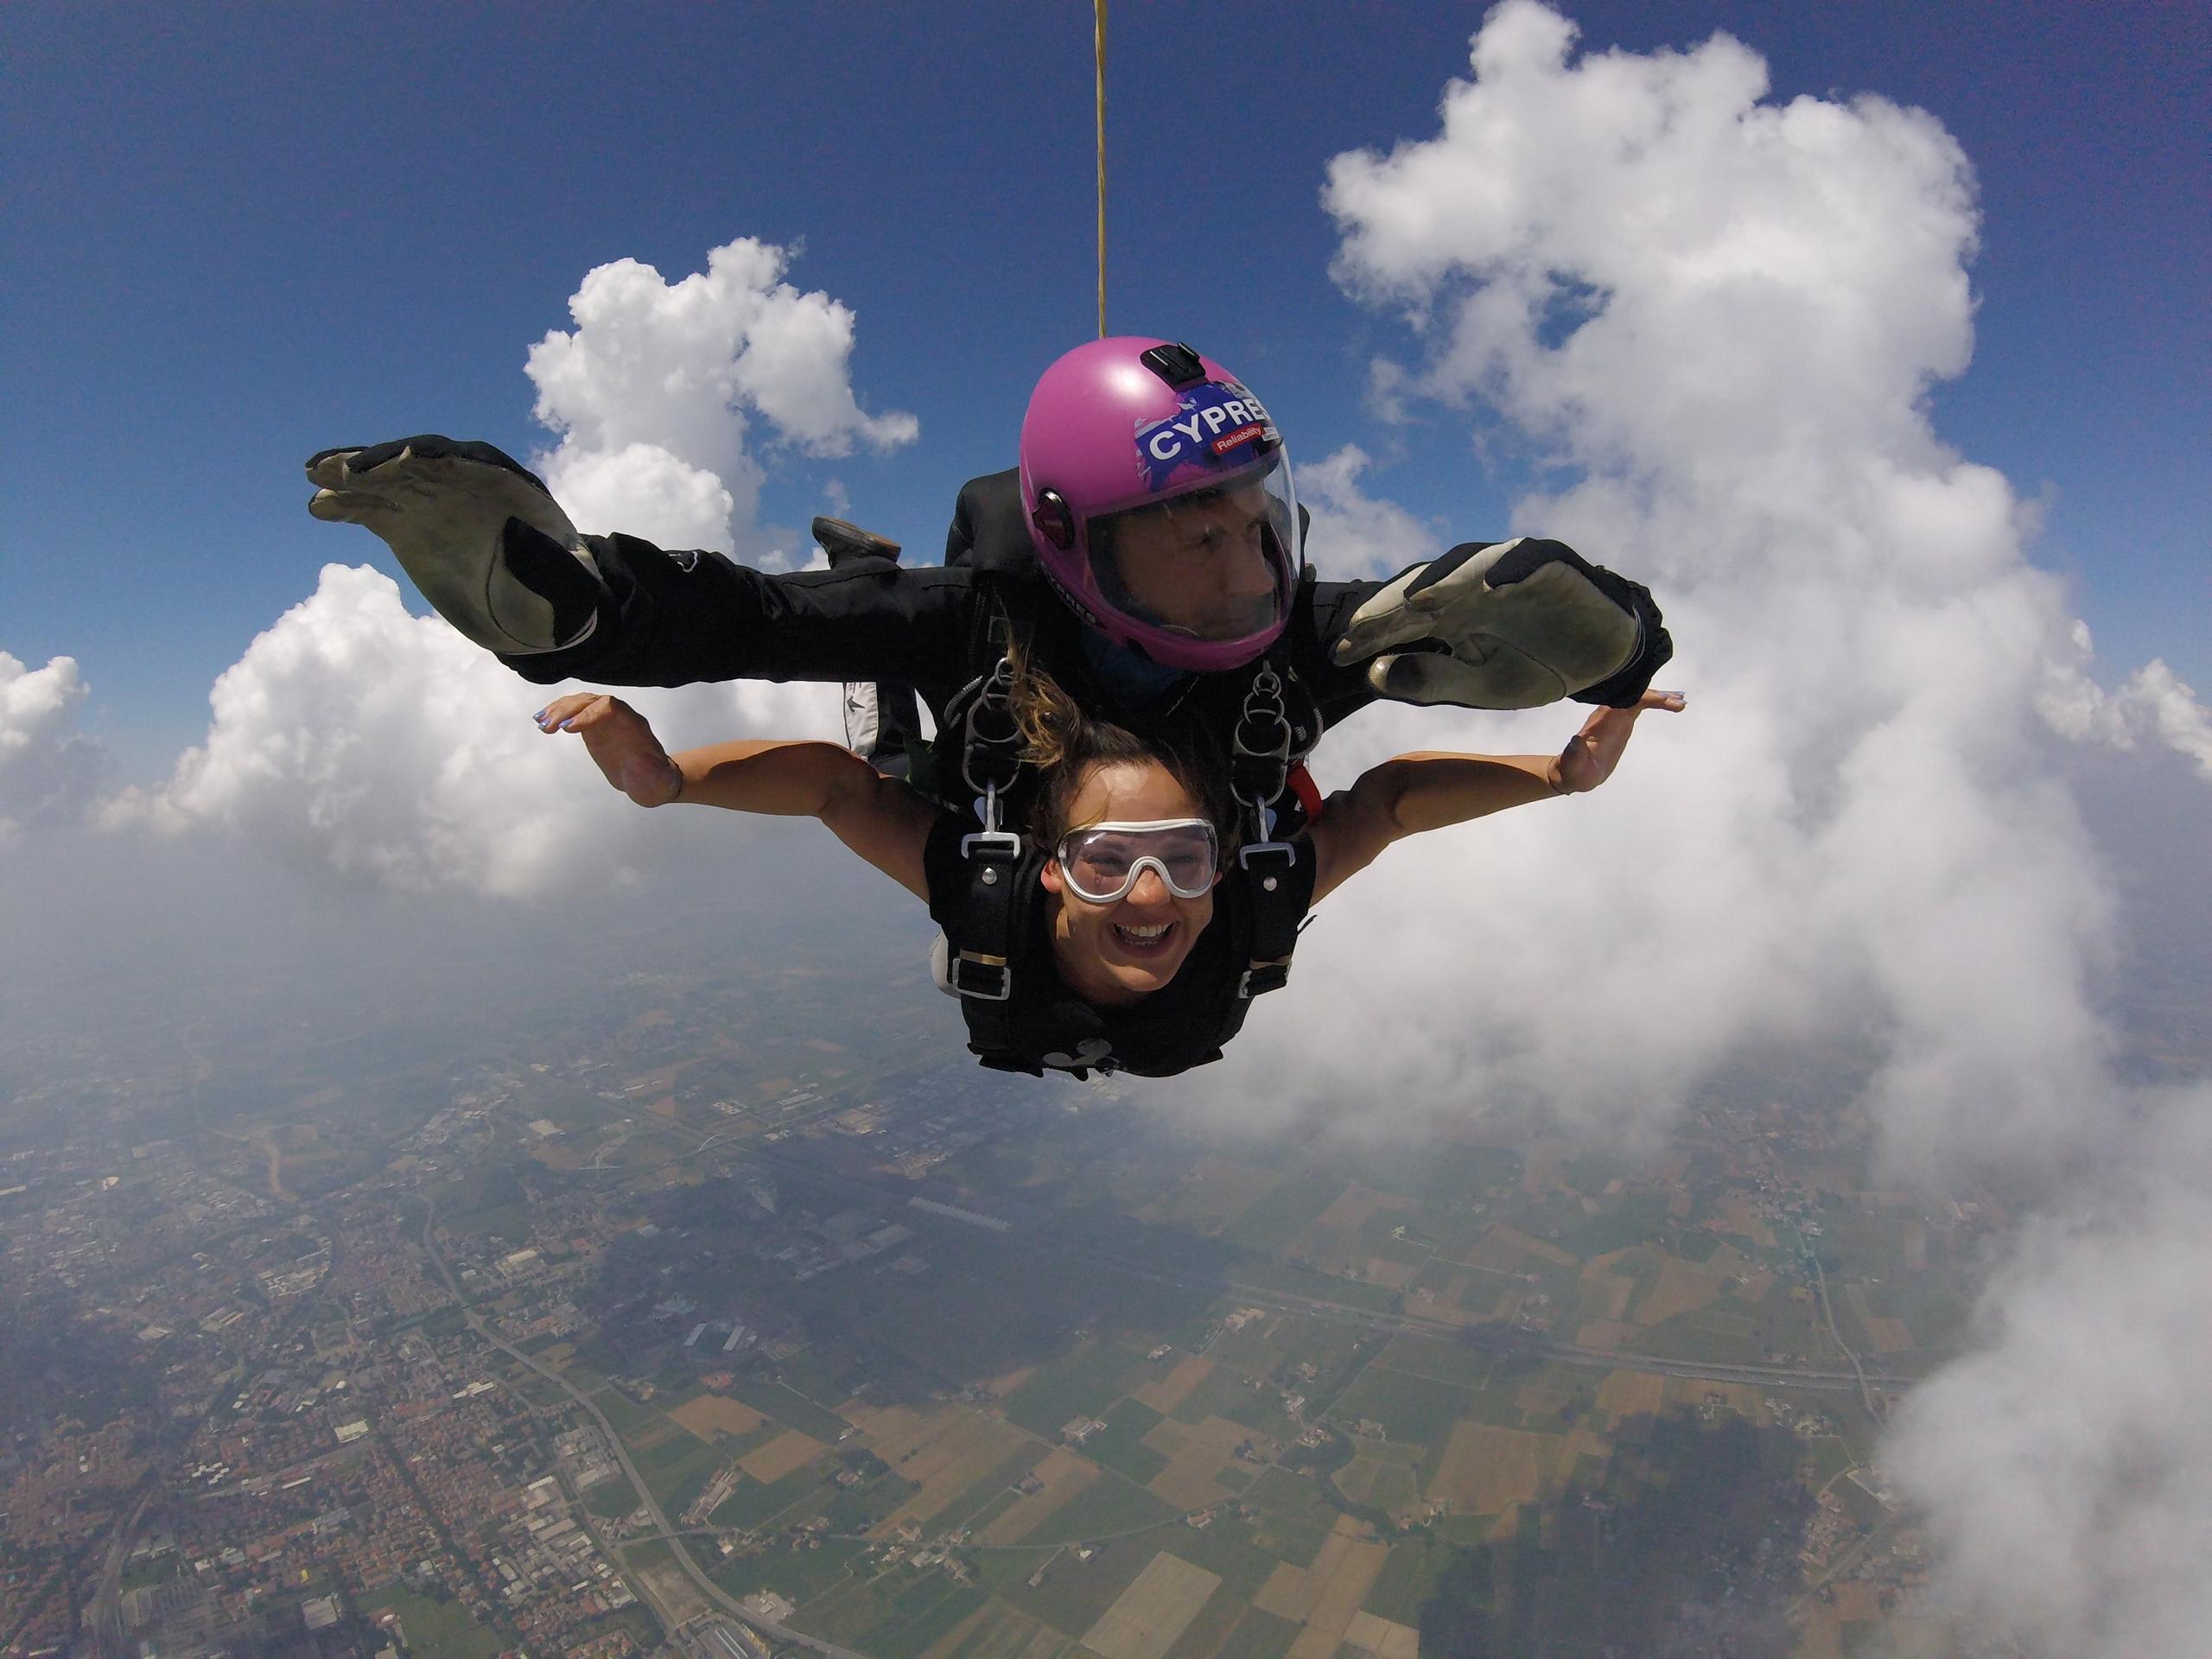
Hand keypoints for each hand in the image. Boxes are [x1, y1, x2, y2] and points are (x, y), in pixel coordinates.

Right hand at [307, 436, 604, 655]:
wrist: (536, 617)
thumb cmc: (561, 599)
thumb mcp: (571, 589)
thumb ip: (557, 567)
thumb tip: (526, 537)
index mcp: (506, 486)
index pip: (463, 459)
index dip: (430, 458)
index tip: (402, 464)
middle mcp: (463, 485)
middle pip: (416, 461)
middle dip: (382, 462)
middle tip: (345, 470)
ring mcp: (432, 502)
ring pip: (387, 481)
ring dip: (352, 476)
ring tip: (314, 475)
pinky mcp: (408, 525)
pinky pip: (373, 508)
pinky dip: (347, 506)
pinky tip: (318, 507)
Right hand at [536, 693, 683, 806]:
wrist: (650, 779)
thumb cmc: (655, 780)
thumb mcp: (657, 780)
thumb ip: (651, 772)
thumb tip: (639, 764)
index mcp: (634, 724)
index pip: (610, 707)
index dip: (588, 714)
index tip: (569, 729)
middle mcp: (619, 716)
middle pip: (591, 700)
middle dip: (568, 711)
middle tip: (548, 727)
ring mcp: (605, 719)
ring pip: (580, 703)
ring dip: (559, 711)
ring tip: (541, 724)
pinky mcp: (594, 726)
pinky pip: (574, 713)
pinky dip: (558, 716)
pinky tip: (542, 723)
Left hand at [1334, 538, 1665, 709]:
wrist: (1605, 654)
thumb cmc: (1536, 663)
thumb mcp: (1482, 686)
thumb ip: (1432, 680)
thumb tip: (1374, 674)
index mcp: (1449, 616)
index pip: (1400, 619)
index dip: (1370, 633)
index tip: (1339, 654)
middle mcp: (1470, 587)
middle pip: (1423, 587)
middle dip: (1393, 605)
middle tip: (1362, 626)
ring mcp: (1508, 570)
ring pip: (1468, 566)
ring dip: (1443, 580)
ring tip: (1416, 601)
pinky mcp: (1550, 564)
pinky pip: (1529, 559)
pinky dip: (1511, 568)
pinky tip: (1492, 584)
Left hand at [1551, 689, 1684, 793]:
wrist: (1572, 772)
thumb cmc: (1573, 769)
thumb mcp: (1573, 764)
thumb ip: (1574, 753)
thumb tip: (1576, 742)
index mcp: (1602, 720)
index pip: (1625, 700)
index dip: (1645, 697)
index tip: (1664, 700)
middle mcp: (1609, 713)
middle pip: (1635, 695)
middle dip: (1657, 695)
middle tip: (1679, 701)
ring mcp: (1616, 716)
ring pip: (1639, 698)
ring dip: (1660, 697)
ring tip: (1681, 701)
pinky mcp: (1621, 722)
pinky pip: (1639, 705)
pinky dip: (1656, 703)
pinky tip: (1670, 704)